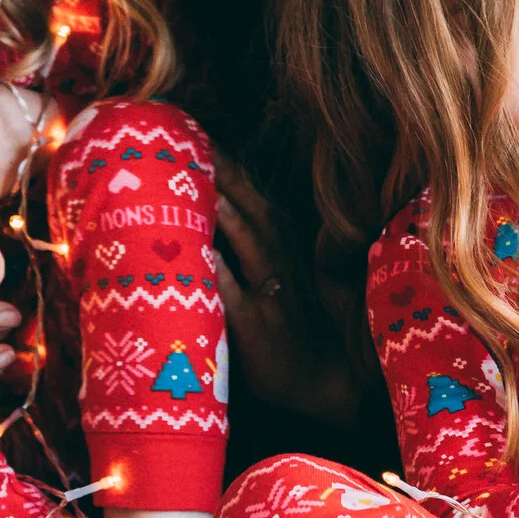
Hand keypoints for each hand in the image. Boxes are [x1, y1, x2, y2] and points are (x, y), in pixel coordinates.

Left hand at [210, 160, 356, 422]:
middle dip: (224, 172)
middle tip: (190, 139)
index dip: (230, 165)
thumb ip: (264, 247)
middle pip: (253, 208)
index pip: (258, 197)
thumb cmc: (304, 331)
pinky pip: (236, 295)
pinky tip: (201, 255)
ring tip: (199, 180)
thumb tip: (221, 211)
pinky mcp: (260, 327)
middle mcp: (282, 262)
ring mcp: (273, 293)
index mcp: (288, 248)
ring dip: (226, 211)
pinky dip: (219, 273)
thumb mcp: (291, 280)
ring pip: (249, 243)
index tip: (198, 132)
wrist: (328, 385)